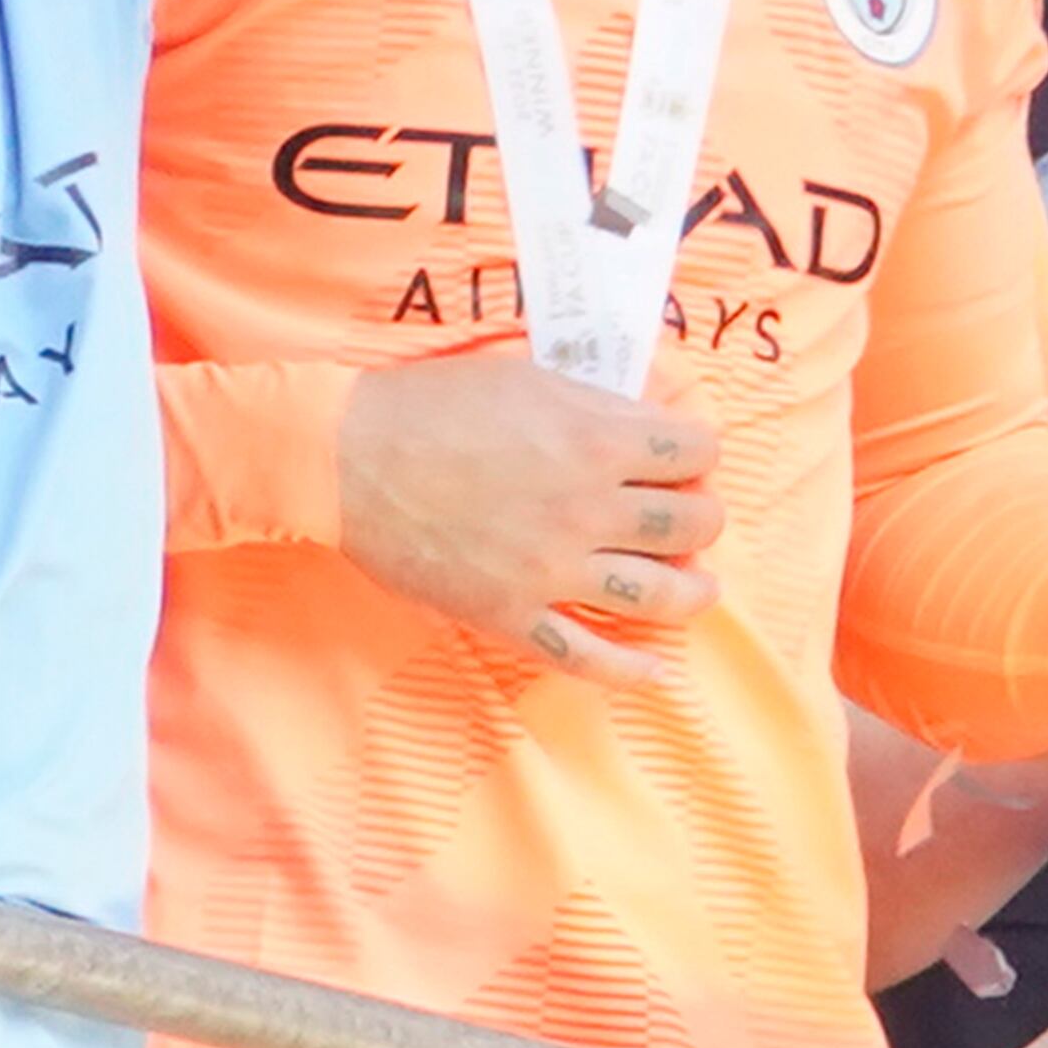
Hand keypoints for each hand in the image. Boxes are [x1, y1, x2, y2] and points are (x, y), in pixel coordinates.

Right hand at [332, 353, 721, 682]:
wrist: (346, 456)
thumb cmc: (428, 403)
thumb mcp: (523, 375)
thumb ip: (594, 402)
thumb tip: (649, 420)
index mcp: (594, 440)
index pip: (694, 453)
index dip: (699, 452)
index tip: (687, 457)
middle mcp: (587, 509)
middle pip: (690, 526)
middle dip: (702, 518)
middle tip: (690, 516)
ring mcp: (551, 570)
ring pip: (658, 596)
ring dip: (693, 592)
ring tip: (699, 587)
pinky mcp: (512, 615)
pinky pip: (586, 657)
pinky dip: (630, 671)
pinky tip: (657, 672)